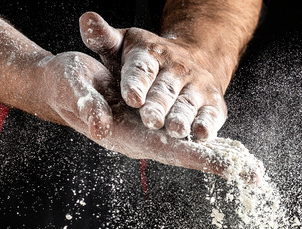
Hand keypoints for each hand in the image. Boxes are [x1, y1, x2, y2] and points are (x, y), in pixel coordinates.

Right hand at [37, 52, 261, 182]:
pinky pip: (187, 137)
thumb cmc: (66, 85)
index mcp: (128, 136)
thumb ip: (87, 106)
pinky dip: (211, 145)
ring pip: (192, 149)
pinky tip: (232, 152)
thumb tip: (101, 125)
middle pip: (189, 156)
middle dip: (221, 165)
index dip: (200, 158)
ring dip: (222, 159)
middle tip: (255, 176)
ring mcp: (151, 134)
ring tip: (254, 171)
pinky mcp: (154, 125)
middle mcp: (144, 139)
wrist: (61, 85)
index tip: (227, 168)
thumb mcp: (74, 87)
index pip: (171, 150)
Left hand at [79, 11, 226, 140]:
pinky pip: (211, 115)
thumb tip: (87, 20)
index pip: (142, 69)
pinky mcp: (213, 103)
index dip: (137, 83)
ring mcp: (197, 86)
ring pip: (188, 104)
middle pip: (165, 90)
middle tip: (151, 120)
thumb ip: (104, 39)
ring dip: (183, 118)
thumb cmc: (147, 61)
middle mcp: (177, 69)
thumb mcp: (124, 45)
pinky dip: (208, 125)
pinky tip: (202, 135)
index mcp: (152, 54)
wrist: (192, 60)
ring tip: (176, 130)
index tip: (132, 98)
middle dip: (159, 106)